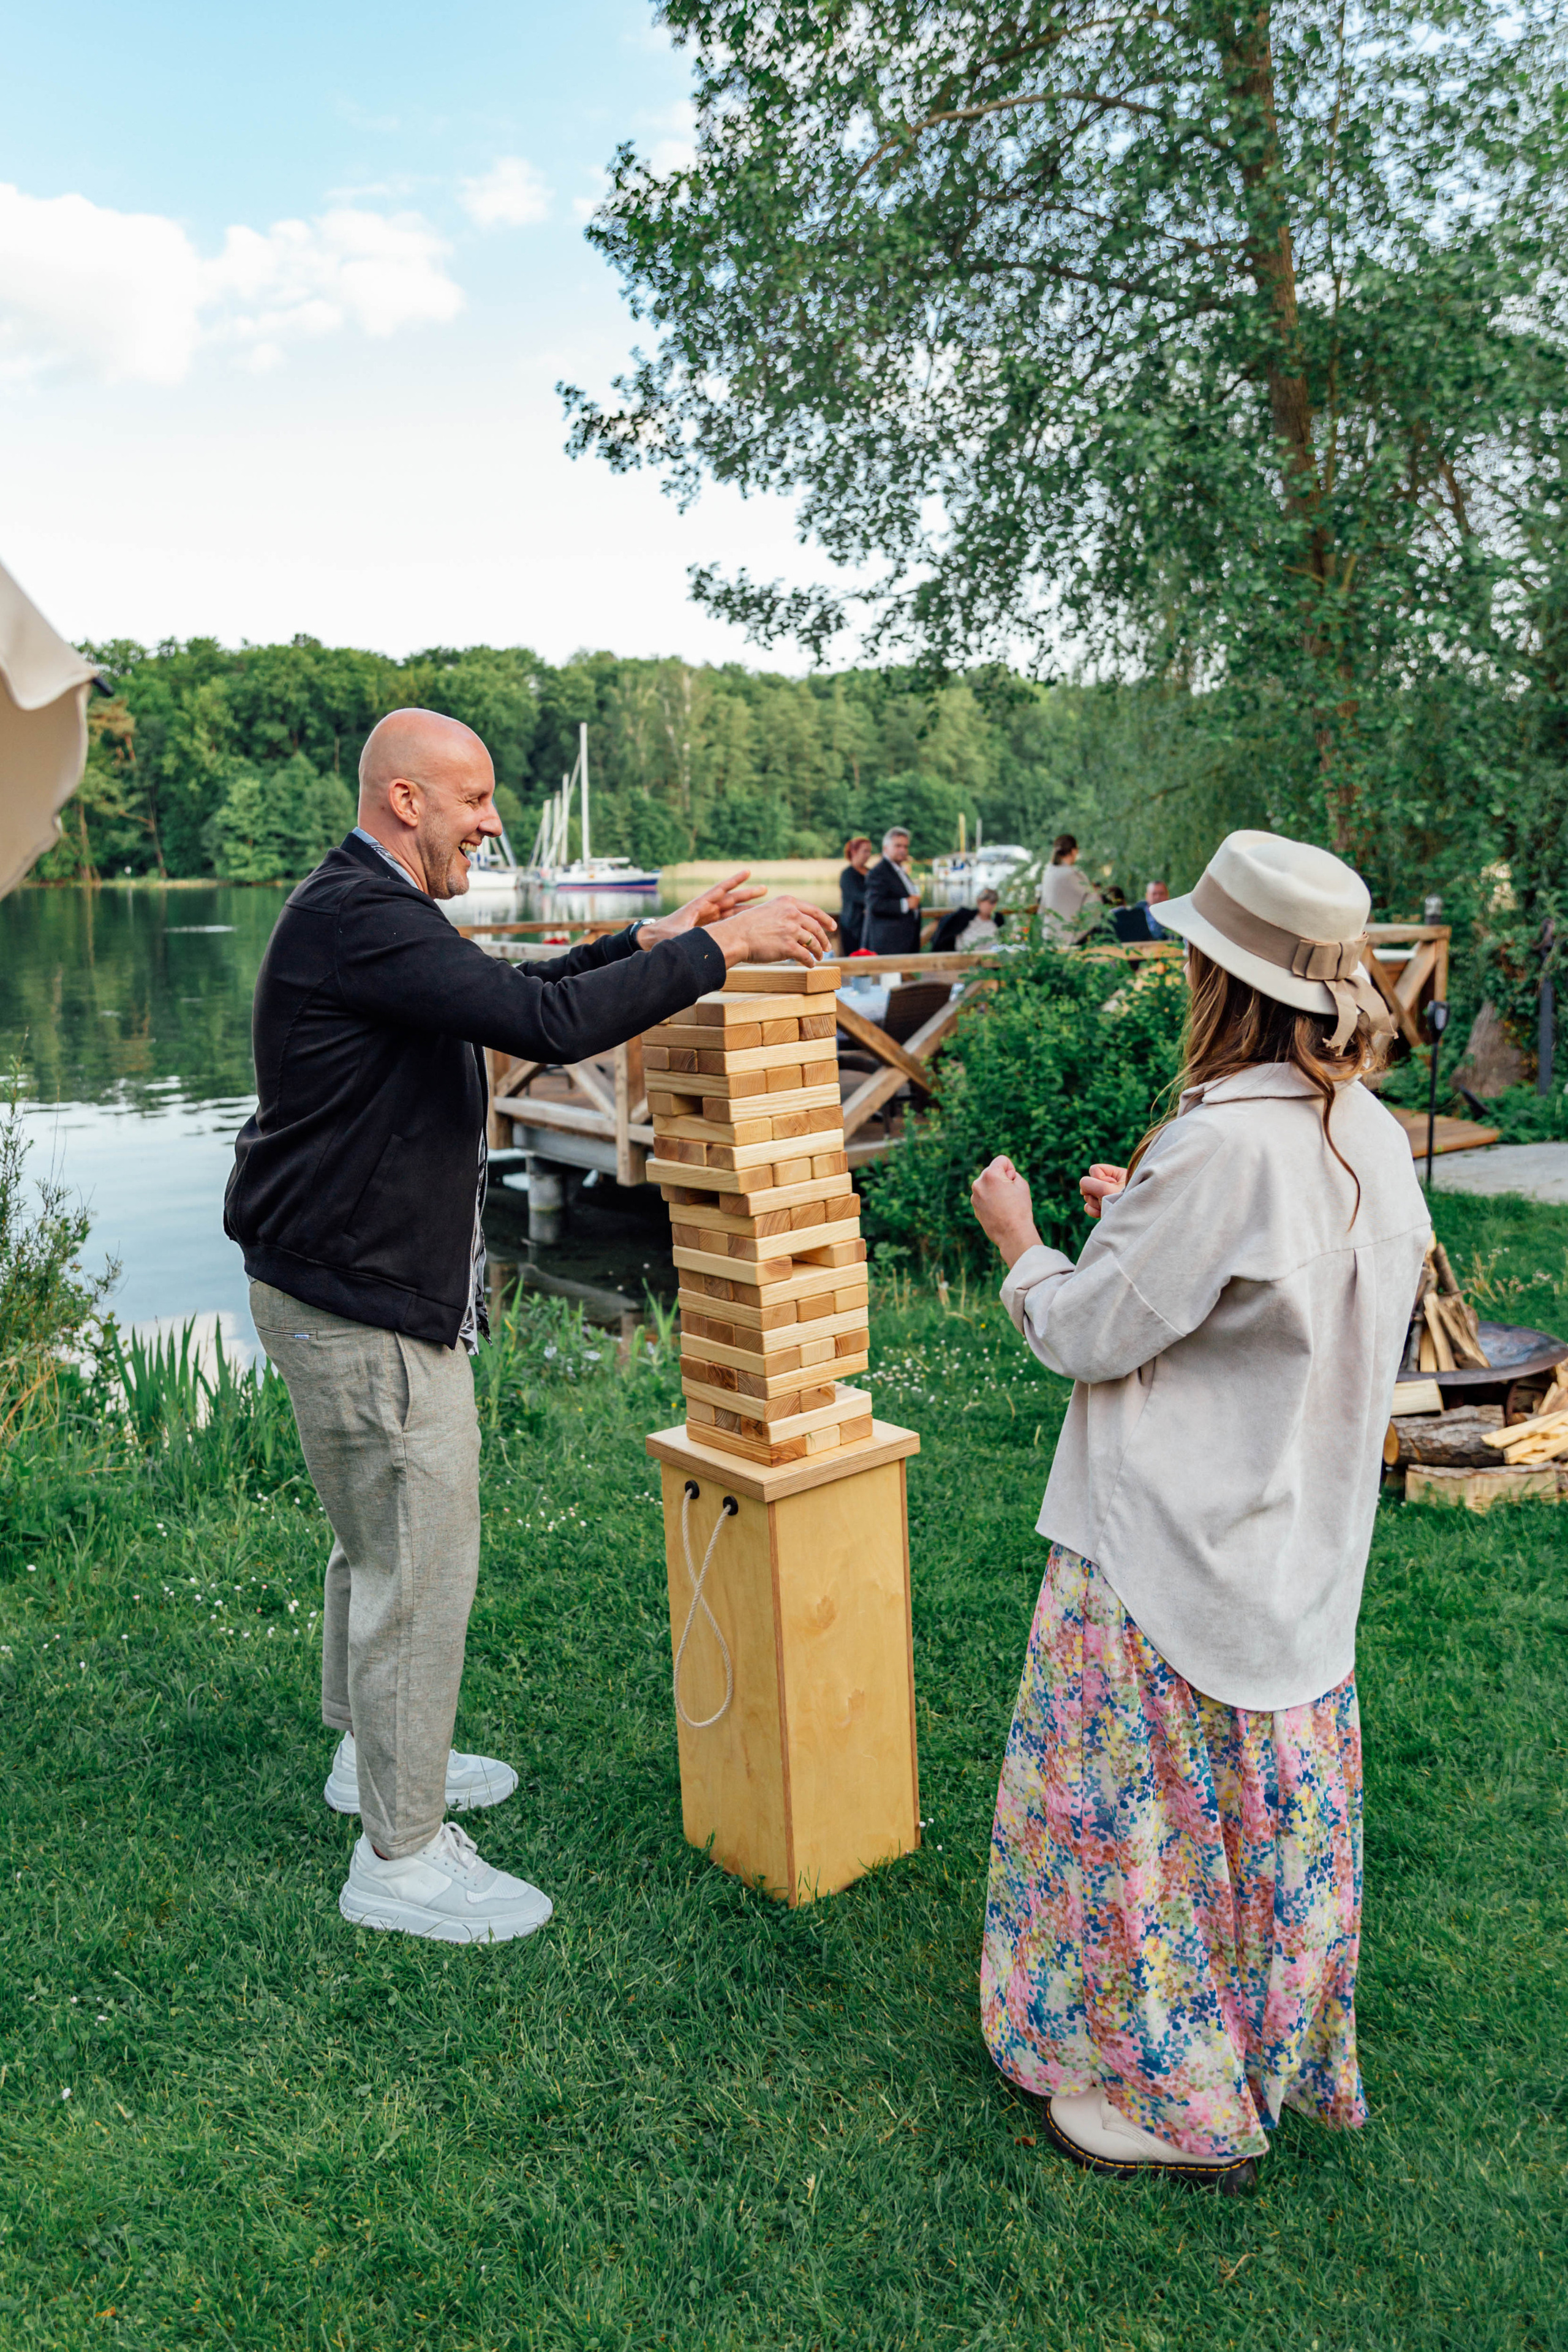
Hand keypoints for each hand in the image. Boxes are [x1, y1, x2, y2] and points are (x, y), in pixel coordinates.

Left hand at [637, 869, 764, 947]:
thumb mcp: (677, 936)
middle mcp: (705, 911)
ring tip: (764, 905)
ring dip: (746, 908)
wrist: (651, 941)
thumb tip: (700, 940)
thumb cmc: (662, 937)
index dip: (734, 881)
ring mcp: (707, 920)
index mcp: (698, 907)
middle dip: (747, 894)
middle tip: (765, 889)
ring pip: (731, 912)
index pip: (720, 890)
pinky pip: (727, 924)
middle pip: (730, 900)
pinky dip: (739, 922)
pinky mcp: (708, 930)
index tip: (748, 872)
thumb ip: (690, 937)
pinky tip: (751, 923)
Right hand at [706, 894, 835, 968]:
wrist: (735, 936)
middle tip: (827, 947)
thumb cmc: (746, 926)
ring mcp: (791, 930)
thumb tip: (800, 929)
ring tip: (820, 957)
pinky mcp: (789, 946)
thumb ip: (785, 915)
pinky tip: (810, 965)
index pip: (814, 910)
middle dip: (824, 939)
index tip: (833, 927)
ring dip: (818, 951)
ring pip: (813, 942)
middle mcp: (792, 914)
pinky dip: (810, 961)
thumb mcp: (768, 911)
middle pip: (816, 927)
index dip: (826, 920)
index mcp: (788, 902)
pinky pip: (805, 956)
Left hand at [970, 1155, 1041, 1267]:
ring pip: (988, 1184)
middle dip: (1001, 1179)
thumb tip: (1004, 1175)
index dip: (1011, 1170)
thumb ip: (1012, 1174)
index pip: (1002, 1160)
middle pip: (993, 1171)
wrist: (1012, 1234)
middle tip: (1010, 1195)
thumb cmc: (1020, 1208)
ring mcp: (974, 1196)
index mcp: (990, 1175)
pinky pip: (984, 1196)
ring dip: (995, 1189)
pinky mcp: (974, 1206)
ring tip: (1004, 1204)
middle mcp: (978, 1183)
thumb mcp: (1022, 1185)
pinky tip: (998, 1211)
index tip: (1013, 1183)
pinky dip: (991, 1199)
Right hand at [1080, 1163, 1126, 1219]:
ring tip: (1108, 1207)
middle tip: (1108, 1199)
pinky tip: (1102, 1213)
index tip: (1110, 1187)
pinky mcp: (1103, 1208)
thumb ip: (1089, 1183)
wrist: (1133, 1224)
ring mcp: (1106, 1197)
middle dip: (1095, 1193)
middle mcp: (1112, 1185)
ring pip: (1088, 1196)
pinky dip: (1093, 1210)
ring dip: (1095, 1203)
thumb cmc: (1123, 1204)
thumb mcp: (1106, 1190)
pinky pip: (1088, 1206)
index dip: (1098, 1179)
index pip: (1095, 1170)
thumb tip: (1082, 1185)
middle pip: (1090, 1183)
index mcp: (1118, 1175)